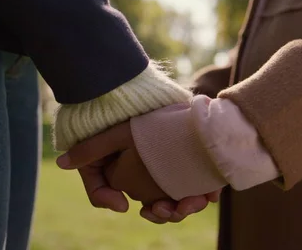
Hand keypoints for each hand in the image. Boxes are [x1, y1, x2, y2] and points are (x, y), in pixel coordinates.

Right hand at [56, 121, 219, 222]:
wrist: (131, 88)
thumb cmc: (114, 119)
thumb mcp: (100, 143)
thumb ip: (89, 163)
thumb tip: (106, 199)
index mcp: (142, 181)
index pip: (153, 208)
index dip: (157, 213)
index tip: (156, 208)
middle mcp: (162, 175)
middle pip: (175, 205)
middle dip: (178, 212)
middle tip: (182, 207)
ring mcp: (180, 165)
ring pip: (192, 195)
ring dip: (194, 204)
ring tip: (198, 201)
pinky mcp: (195, 153)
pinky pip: (207, 178)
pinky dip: (210, 187)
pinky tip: (211, 191)